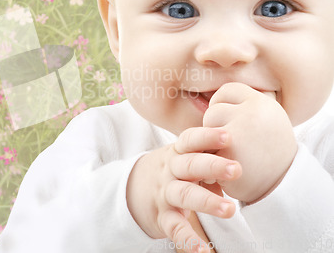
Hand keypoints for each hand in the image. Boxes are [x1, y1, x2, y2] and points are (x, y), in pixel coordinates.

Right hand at [126, 127, 241, 252]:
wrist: (134, 187)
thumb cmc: (174, 169)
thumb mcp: (185, 156)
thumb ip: (208, 154)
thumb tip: (244, 154)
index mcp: (178, 152)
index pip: (190, 140)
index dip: (207, 136)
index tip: (227, 136)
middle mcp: (170, 170)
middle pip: (189, 165)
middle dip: (213, 166)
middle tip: (236, 170)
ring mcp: (165, 193)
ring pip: (184, 194)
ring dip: (206, 201)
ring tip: (229, 210)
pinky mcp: (163, 217)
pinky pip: (175, 228)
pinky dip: (188, 240)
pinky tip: (203, 250)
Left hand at [203, 82, 297, 202]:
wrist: (283, 186)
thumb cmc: (269, 151)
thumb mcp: (266, 119)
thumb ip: (243, 106)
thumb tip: (211, 95)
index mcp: (262, 102)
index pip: (227, 90)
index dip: (223, 105)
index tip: (230, 120)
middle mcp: (252, 114)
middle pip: (214, 111)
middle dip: (217, 127)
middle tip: (235, 143)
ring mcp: (239, 133)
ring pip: (206, 130)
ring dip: (211, 144)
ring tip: (232, 155)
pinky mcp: (227, 154)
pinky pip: (205, 151)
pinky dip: (211, 161)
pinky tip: (227, 169)